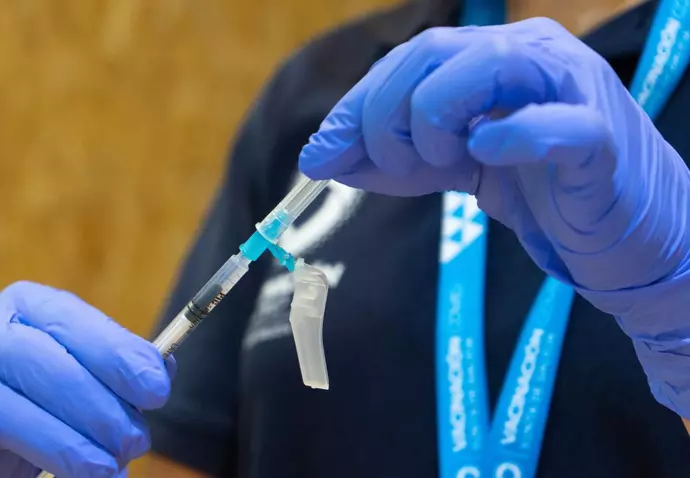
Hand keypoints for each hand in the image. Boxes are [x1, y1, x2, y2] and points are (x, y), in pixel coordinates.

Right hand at [0, 281, 173, 477]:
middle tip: (134, 446)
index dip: (117, 356)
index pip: (72, 322)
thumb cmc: (54, 403)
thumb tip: (164, 367)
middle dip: (94, 407)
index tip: (157, 393)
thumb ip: (125, 368)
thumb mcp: (93, 379)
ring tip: (101, 471)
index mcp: (28, 307)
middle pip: (37, 362)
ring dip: (53, 440)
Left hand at [299, 19, 689, 415]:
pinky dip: (508, 137)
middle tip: (394, 169)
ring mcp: (572, 89)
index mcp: (494, 57)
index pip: (407, 61)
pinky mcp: (600, 139)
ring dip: (433, 122)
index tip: (320, 153)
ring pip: (484, 67)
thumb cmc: (543, 195)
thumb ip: (395, 158)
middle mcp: (532, 56)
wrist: (625, 242)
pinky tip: (485, 155)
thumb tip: (321, 155)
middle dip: (385, 116)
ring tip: (436, 167)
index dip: (356, 106)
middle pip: (431, 55)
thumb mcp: (455, 170)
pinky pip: (551, 124)